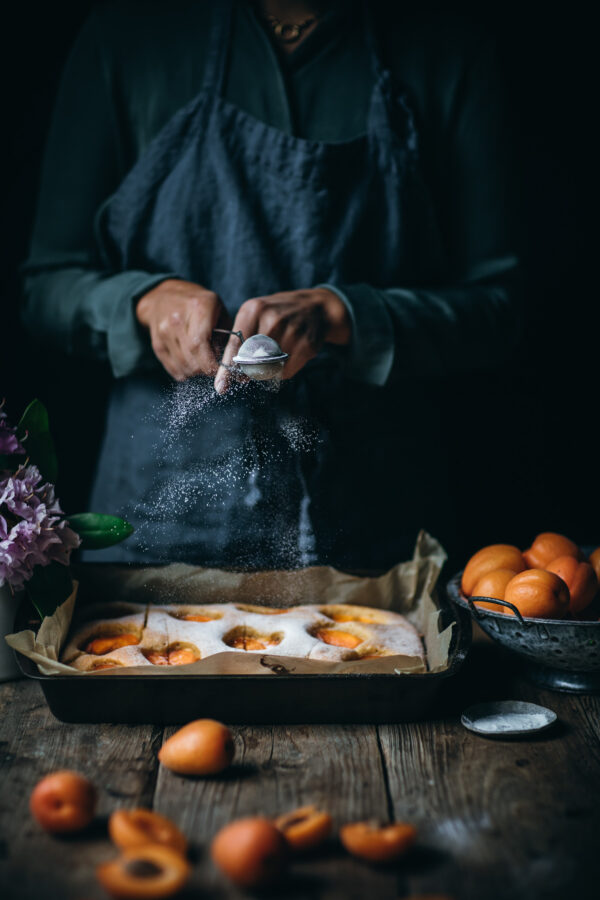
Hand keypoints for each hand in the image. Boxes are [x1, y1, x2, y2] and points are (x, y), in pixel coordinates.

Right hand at [136, 279, 230, 380]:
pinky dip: (184, 373)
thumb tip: (224, 362)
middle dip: (205, 370)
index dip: (210, 364)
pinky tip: (191, 366)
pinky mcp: (157, 343)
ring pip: (182, 366)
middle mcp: (177, 320)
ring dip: (195, 372)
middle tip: (213, 368)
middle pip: (191, 359)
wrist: (164, 296)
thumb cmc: (198, 304)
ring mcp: (164, 332)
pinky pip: (172, 368)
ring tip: (202, 365)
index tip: (220, 370)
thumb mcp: (218, 310)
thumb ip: (224, 335)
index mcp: (198, 308)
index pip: (200, 344)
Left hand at [214, 288, 350, 392]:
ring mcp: (291, 331)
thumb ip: (243, 338)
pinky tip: (288, 357)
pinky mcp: (306, 344)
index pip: (235, 344)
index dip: (227, 367)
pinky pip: (286, 371)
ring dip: (268, 370)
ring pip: (269, 368)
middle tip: (252, 370)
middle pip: (252, 360)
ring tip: (275, 356)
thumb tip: (235, 372)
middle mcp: (271, 318)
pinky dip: (283, 371)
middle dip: (249, 370)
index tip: (221, 385)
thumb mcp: (257, 314)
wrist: (315, 308)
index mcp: (253, 309)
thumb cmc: (278, 313)